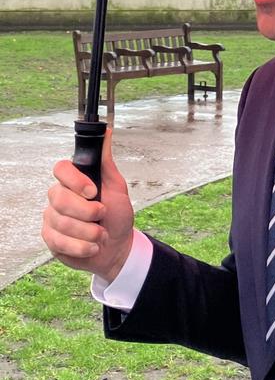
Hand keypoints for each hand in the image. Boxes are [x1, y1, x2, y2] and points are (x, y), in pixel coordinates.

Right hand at [42, 129, 134, 282]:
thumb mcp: (117, 186)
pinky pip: (60, 242)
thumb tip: (107, 132)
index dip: (75, 181)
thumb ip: (107, 162)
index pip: (61, 169)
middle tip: (102, 215)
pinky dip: (82, 247)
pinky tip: (92, 246)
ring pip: (62, 223)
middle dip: (87, 212)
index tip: (93, 191)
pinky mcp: (51, 239)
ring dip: (89, 232)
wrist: (117, 246)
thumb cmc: (117, 214)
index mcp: (73, 181)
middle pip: (60, 198)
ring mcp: (52, 218)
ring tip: (100, 233)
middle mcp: (58, 197)